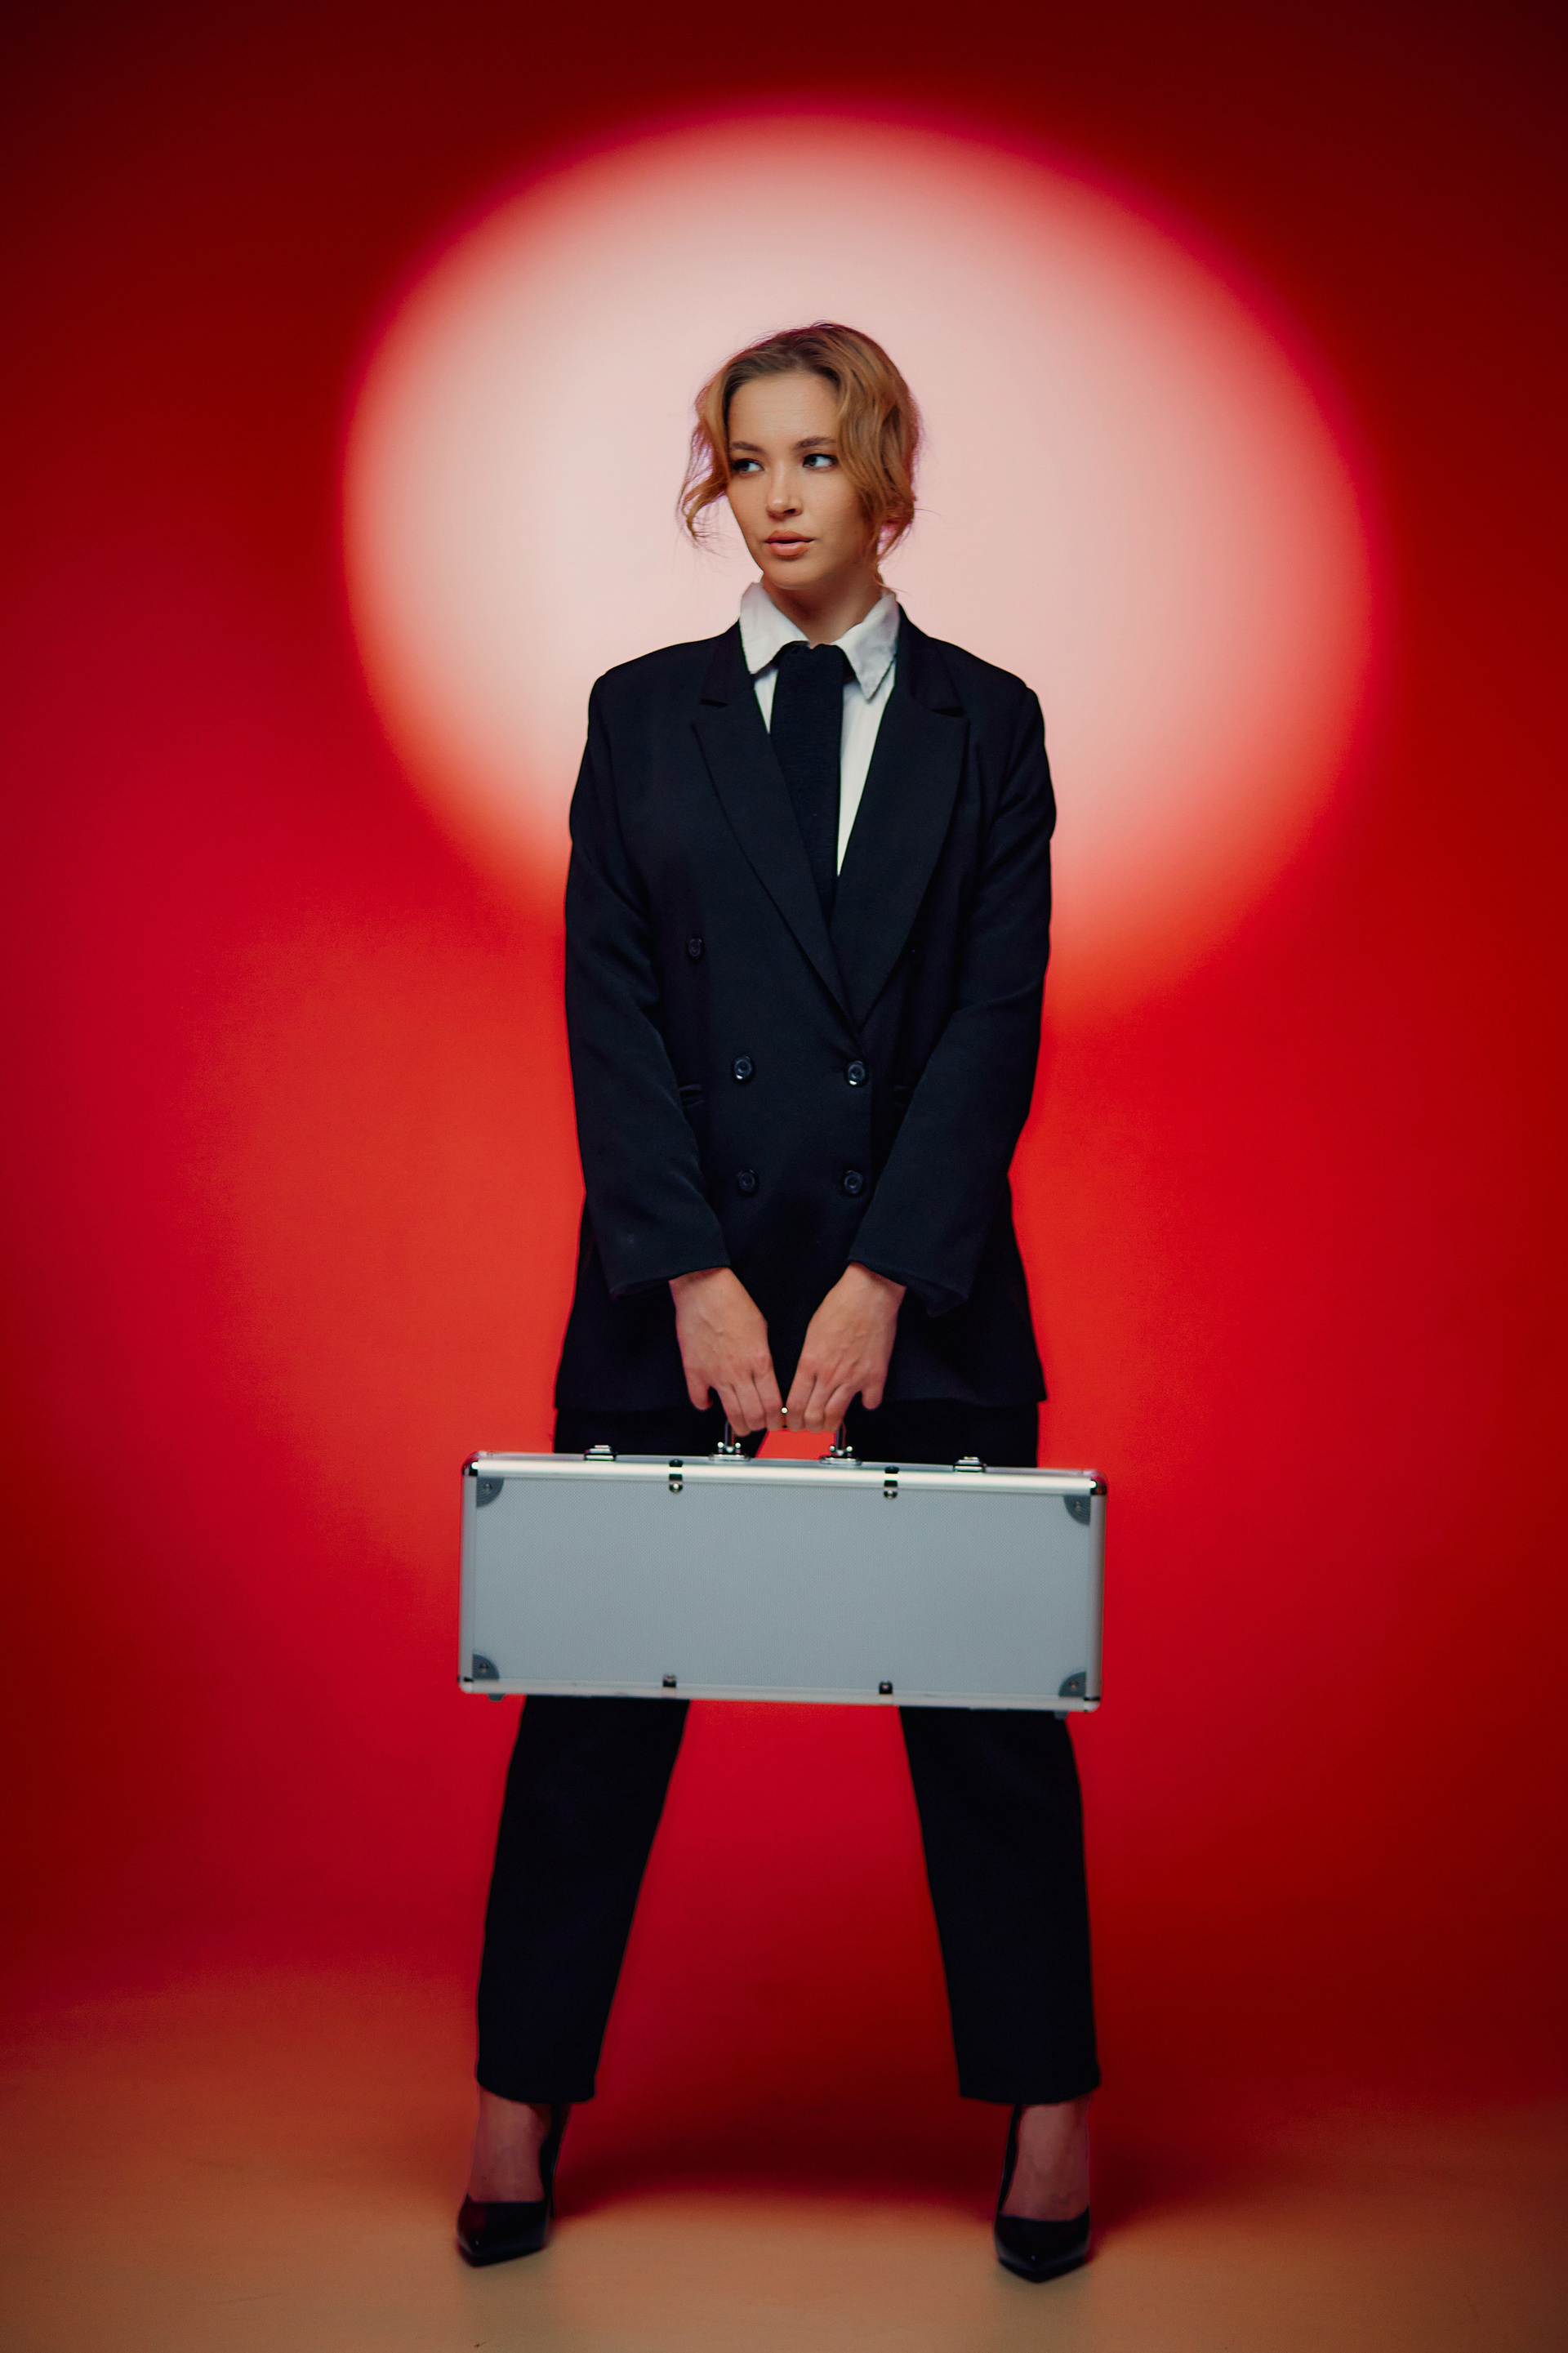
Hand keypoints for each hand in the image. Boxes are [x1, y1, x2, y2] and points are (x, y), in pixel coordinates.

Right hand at [670, 1267, 783, 1434]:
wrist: (705, 1287)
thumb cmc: (733, 1300)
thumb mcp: (763, 1328)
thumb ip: (765, 1357)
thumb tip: (768, 1377)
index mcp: (760, 1360)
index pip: (773, 1404)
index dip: (777, 1419)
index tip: (777, 1421)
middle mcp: (738, 1371)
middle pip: (753, 1415)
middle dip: (760, 1426)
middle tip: (761, 1426)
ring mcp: (714, 1373)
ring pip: (730, 1413)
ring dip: (738, 1424)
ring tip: (741, 1424)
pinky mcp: (694, 1370)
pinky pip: (699, 1399)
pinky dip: (705, 1405)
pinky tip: (711, 1401)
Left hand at [785, 1263, 905, 1430]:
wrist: (868, 1294)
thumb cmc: (839, 1305)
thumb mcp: (811, 1331)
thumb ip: (808, 1358)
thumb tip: (805, 1376)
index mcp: (810, 1362)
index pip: (794, 1404)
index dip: (791, 1419)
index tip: (791, 1422)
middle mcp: (829, 1374)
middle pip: (813, 1415)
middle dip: (807, 1427)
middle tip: (807, 1428)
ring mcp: (853, 1378)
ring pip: (837, 1415)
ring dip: (831, 1424)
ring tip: (829, 1424)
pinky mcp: (875, 1376)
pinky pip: (870, 1403)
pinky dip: (866, 1405)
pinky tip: (863, 1400)